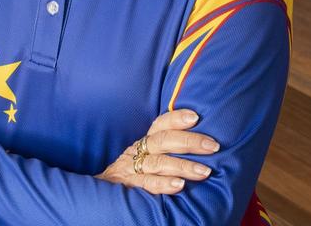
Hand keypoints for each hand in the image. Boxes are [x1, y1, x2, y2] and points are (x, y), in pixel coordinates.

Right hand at [97, 109, 219, 194]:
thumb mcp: (145, 158)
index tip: (196, 117)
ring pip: (158, 163)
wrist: (98, 193)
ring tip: (204, 171)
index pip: (160, 125)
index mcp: (144, 143)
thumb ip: (165, 151)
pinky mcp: (128, 187)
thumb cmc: (131, 175)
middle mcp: (137, 152)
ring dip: (183, 166)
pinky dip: (163, 184)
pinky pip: (146, 184)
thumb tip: (200, 145)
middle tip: (213, 146)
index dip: (176, 118)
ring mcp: (131, 169)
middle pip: (163, 141)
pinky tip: (180, 186)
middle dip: (190, 142)